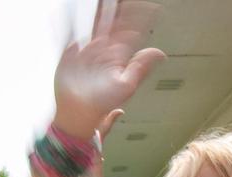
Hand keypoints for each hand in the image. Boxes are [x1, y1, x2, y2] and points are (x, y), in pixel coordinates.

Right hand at [52, 1, 165, 137]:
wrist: (78, 112)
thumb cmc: (103, 102)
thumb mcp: (126, 85)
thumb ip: (141, 67)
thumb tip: (161, 53)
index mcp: (119, 54)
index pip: (131, 30)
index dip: (139, 17)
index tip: (151, 7)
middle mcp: (105, 49)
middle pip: (114, 21)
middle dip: (120, 7)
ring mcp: (88, 48)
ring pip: (96, 23)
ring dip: (101, 9)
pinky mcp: (71, 52)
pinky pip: (72, 31)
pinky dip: (70, 20)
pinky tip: (72, 9)